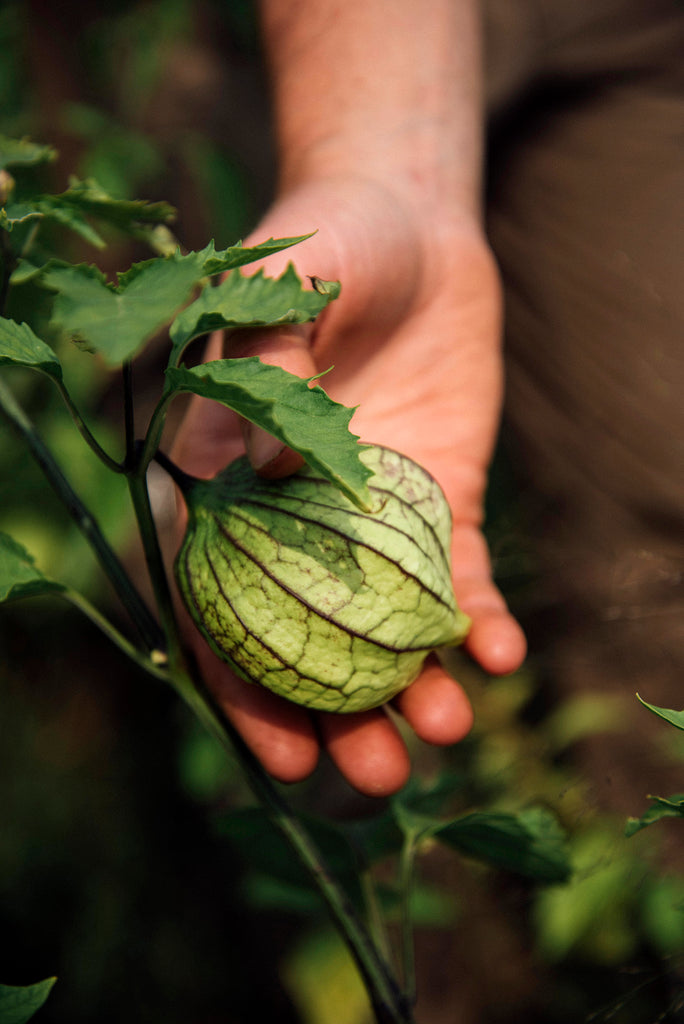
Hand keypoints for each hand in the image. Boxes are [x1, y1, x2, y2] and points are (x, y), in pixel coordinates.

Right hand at [171, 176, 525, 796]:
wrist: (410, 218)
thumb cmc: (323, 239)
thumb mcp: (280, 293)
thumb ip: (261, 378)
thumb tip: (254, 473)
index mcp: (231, 481)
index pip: (224, 603)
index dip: (244, 688)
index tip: (282, 756)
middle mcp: (297, 514)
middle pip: (311, 638)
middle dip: (341, 716)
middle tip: (378, 775)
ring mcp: (373, 513)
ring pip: (388, 622)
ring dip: (414, 687)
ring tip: (445, 731)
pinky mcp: (443, 497)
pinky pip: (460, 571)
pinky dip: (480, 617)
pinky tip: (500, 654)